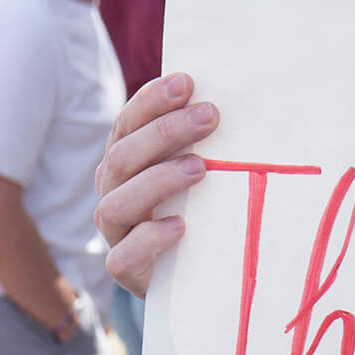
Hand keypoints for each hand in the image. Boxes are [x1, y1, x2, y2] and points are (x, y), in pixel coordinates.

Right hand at [94, 73, 219, 298]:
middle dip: (164, 132)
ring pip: (117, 203)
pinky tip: (180, 226)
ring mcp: (118, 232)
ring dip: (158, 180)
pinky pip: (123, 257)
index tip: (187, 82)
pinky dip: (149, 238)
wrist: (199, 272)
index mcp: (128, 160)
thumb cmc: (206, 204)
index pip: (128, 123)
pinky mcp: (128, 270)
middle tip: (209, 116)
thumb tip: (240, 98)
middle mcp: (115, 191)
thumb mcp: (207, 166)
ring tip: (199, 168)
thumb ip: (208, 138)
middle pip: (123, 157)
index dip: (152, 102)